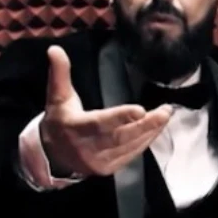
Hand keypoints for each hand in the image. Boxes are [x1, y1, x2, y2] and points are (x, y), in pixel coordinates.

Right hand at [39, 45, 171, 176]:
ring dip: (150, 131)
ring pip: (129, 147)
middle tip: (165, 111)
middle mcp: (88, 148)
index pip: (100, 123)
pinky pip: (131, 154)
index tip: (140, 109)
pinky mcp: (109, 168)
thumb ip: (59, 73)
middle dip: (146, 125)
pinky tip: (156, 128)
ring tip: (165, 115)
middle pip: (121, 137)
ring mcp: (100, 161)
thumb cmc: (60, 120)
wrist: (52, 156)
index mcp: (75, 128)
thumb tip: (55, 48)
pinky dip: (145, 141)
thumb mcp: (57, 96)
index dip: (120, 117)